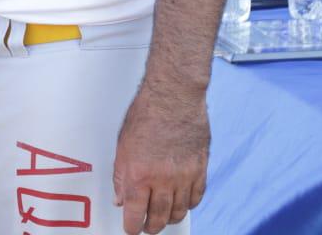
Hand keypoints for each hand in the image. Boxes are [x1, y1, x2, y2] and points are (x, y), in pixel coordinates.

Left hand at [112, 86, 209, 233]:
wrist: (173, 99)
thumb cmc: (145, 115)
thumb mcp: (122, 146)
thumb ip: (121, 175)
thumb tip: (121, 198)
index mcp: (140, 174)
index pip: (135, 212)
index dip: (132, 225)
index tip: (130, 228)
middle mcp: (163, 180)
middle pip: (159, 216)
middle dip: (151, 226)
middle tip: (146, 228)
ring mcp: (185, 177)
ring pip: (180, 210)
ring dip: (170, 219)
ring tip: (163, 220)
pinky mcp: (200, 170)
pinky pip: (196, 197)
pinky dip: (189, 205)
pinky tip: (182, 205)